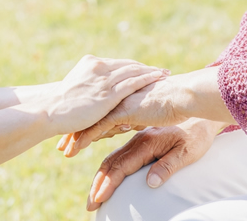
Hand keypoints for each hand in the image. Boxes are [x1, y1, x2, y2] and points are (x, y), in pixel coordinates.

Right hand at [37, 55, 167, 134]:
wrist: (49, 111)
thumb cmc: (59, 107)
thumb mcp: (75, 91)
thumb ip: (89, 88)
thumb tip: (98, 97)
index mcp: (90, 63)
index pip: (118, 64)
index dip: (134, 67)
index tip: (146, 69)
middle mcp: (99, 67)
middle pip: (129, 65)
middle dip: (146, 68)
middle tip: (162, 71)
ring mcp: (104, 79)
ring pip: (133, 71)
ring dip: (151, 72)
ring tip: (165, 75)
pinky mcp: (108, 93)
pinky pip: (132, 82)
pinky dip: (147, 79)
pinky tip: (158, 79)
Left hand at [60, 75, 189, 156]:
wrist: (186, 96)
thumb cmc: (176, 105)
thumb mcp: (151, 114)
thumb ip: (137, 118)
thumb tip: (129, 123)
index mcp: (123, 99)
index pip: (99, 112)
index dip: (85, 123)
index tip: (72, 134)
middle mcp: (118, 101)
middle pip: (90, 116)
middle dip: (74, 129)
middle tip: (61, 144)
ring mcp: (119, 104)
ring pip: (91, 121)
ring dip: (75, 136)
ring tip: (63, 150)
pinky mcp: (123, 110)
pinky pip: (99, 126)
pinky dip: (86, 137)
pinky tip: (75, 147)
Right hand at [85, 118, 226, 210]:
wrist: (200, 114)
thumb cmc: (197, 136)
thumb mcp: (187, 153)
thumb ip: (168, 166)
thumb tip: (150, 184)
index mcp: (147, 142)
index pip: (122, 166)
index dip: (108, 184)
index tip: (99, 199)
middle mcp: (139, 139)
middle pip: (111, 163)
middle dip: (98, 184)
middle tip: (90, 204)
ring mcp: (138, 138)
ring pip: (113, 158)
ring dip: (101, 177)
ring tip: (94, 194)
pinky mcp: (141, 139)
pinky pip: (119, 154)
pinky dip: (109, 167)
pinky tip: (107, 176)